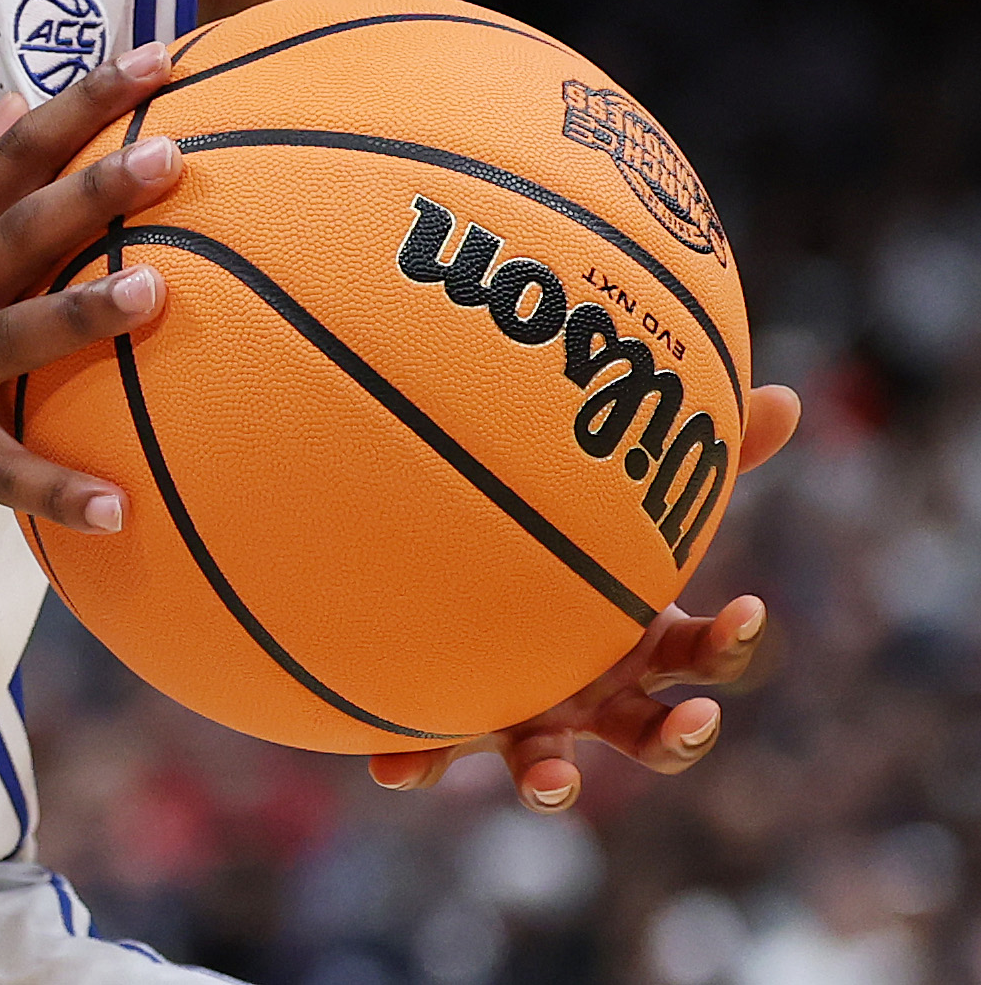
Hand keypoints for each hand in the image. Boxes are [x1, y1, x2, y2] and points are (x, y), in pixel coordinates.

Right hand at [0, 43, 183, 534]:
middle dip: (95, 192)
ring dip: (82, 316)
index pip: (12, 156)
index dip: (83, 106)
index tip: (154, 60)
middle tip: (172, 155)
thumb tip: (16, 107)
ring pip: (15, 339)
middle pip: (21, 232)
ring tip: (154, 294)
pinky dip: (53, 491)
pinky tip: (117, 510)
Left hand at [366, 384, 805, 807]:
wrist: (472, 576)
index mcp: (643, 647)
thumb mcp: (628, 497)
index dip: (732, 638)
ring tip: (555, 780)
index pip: (706, 654)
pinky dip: (418, 765)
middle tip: (694, 723)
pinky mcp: (458, 724)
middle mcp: (597, 699)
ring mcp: (531, 720)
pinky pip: (437, 754)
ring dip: (558, 780)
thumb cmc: (568, 537)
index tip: (748, 608)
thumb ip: (695, 453)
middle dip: (682, 739)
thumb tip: (785, 396)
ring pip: (554, 768)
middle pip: (656, 738)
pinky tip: (393, 768)